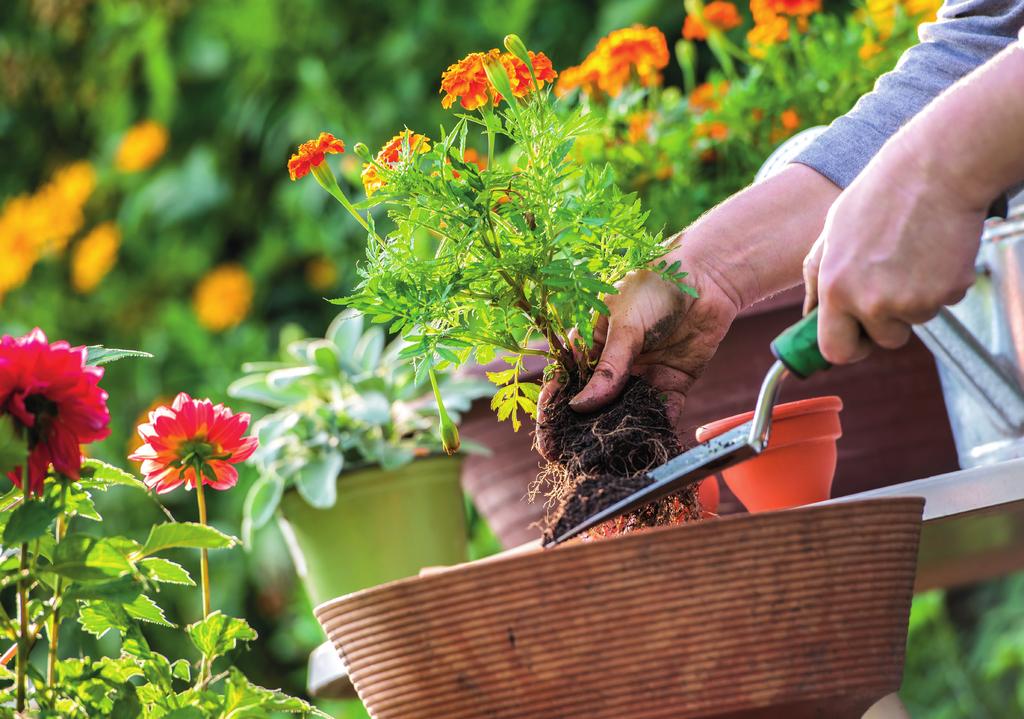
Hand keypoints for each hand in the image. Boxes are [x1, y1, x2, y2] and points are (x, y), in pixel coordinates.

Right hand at [535, 164, 839, 458]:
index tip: (548, 440)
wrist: (707, 276)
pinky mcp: (673, 383)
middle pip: (593, 406)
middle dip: (582, 433)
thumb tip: (581, 406)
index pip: (565, 383)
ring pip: (626, 413)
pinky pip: (662, 412)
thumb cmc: (654, 287)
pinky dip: (657, 428)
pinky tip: (649, 445)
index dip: (554, 413)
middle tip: (573, 461)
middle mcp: (614, 365)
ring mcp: (642, 375)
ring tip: (609, 463)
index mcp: (591, 345)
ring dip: (619, 434)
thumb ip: (608, 368)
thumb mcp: (624, 325)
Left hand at [803, 140, 985, 363]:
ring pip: (915, 320)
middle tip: (892, 285)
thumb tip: (808, 315)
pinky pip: (943, 302)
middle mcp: (871, 301)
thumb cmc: (878, 198)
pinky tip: (933, 250)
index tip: (857, 339)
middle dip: (887, 325)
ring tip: (911, 254)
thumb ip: (817, 279)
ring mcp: (912, 301)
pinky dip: (940, 284)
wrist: (934, 170)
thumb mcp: (831, 235)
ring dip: (915, 298)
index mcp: (835, 289)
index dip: (848, 347)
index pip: (836, 350)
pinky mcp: (947, 292)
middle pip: (883, 341)